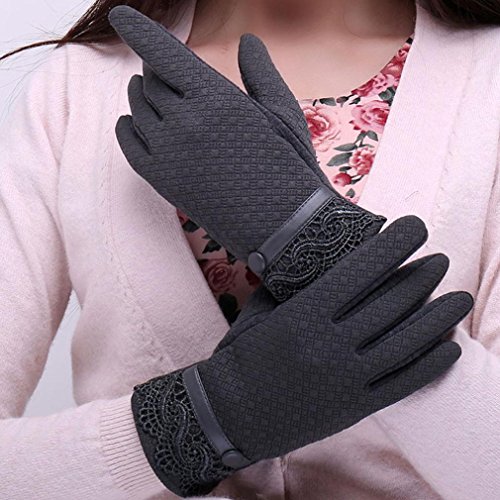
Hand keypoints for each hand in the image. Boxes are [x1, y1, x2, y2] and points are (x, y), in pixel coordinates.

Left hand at [109, 5, 386, 301]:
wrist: (284, 226)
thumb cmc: (290, 167)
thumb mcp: (283, 113)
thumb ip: (260, 72)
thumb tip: (248, 40)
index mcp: (216, 99)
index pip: (163, 52)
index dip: (139, 30)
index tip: (123, 15)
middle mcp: (185, 123)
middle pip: (150, 80)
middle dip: (154, 70)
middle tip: (162, 69)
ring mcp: (169, 155)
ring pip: (136, 109)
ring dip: (140, 96)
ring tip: (149, 92)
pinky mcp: (162, 181)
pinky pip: (128, 143)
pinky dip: (126, 126)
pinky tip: (131, 121)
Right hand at [130, 216, 472, 496]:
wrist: (231, 412)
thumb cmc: (242, 354)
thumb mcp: (263, 311)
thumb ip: (296, 286)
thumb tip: (330, 260)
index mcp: (302, 315)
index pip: (359, 272)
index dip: (393, 246)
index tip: (416, 228)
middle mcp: (327, 345)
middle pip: (388, 304)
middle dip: (420, 276)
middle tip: (440, 259)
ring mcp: (343, 379)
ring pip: (405, 343)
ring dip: (438, 318)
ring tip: (459, 298)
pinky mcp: (353, 408)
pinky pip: (402, 384)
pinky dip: (431, 365)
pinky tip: (451, 347)